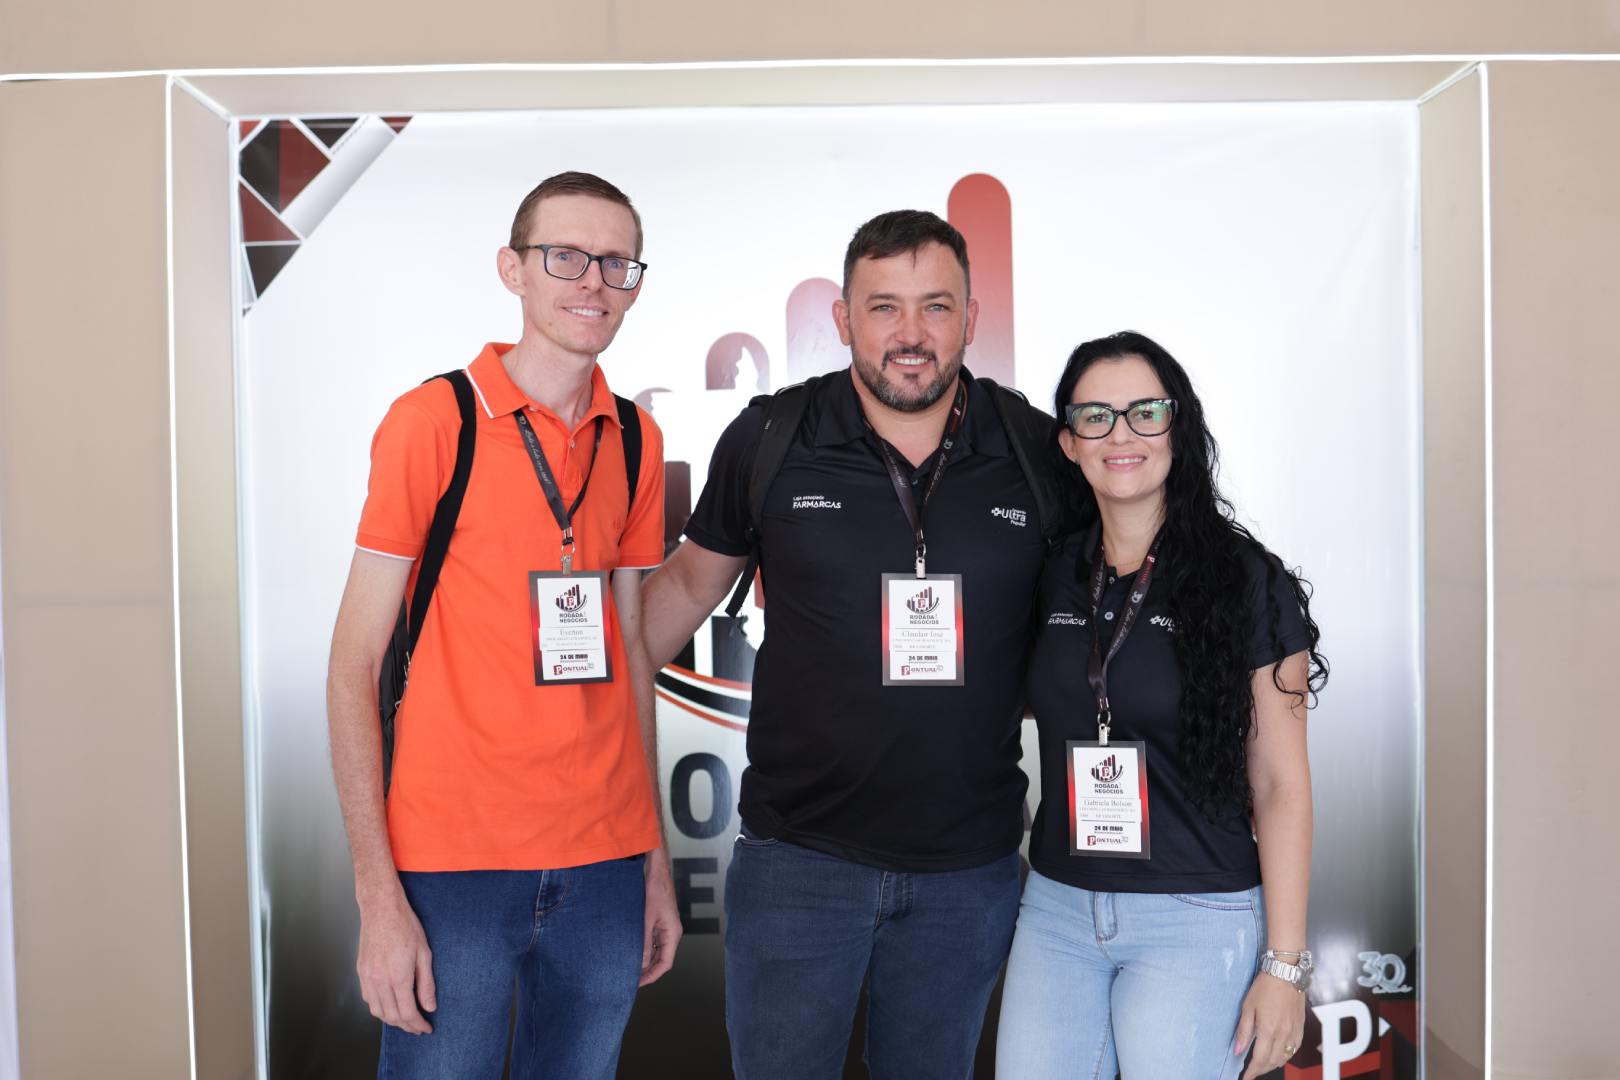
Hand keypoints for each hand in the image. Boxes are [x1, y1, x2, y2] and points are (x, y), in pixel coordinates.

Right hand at [356, 884, 435, 1033]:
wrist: (381, 908)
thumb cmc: (404, 925)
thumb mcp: (424, 953)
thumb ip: (426, 983)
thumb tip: (429, 1006)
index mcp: (397, 976)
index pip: (407, 1013)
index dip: (418, 1024)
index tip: (426, 1027)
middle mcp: (379, 980)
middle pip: (392, 1016)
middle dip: (407, 1025)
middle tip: (418, 1027)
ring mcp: (367, 976)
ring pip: (377, 1011)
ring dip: (392, 1019)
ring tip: (406, 1019)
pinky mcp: (361, 971)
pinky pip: (368, 998)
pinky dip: (379, 1007)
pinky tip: (390, 1004)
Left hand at [640, 848, 682, 985]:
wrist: (656, 869)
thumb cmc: (654, 888)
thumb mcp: (646, 918)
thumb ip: (645, 942)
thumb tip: (642, 963)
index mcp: (673, 932)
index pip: (665, 963)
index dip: (652, 976)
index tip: (638, 983)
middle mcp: (672, 931)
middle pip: (663, 959)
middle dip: (648, 971)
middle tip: (631, 980)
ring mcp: (666, 926)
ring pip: (658, 950)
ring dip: (647, 960)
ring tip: (631, 968)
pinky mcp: (660, 920)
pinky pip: (655, 940)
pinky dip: (646, 949)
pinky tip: (634, 952)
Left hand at [1233, 970, 1305, 1078]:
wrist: (1285, 973)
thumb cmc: (1265, 987)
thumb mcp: (1248, 1007)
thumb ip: (1244, 1031)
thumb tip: (1238, 1050)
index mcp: (1269, 1029)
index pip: (1260, 1059)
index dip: (1252, 1071)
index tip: (1246, 1077)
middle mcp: (1284, 1033)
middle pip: (1273, 1061)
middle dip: (1261, 1070)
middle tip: (1252, 1071)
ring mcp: (1294, 1031)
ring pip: (1286, 1057)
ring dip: (1274, 1064)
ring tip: (1263, 1065)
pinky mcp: (1301, 1026)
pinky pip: (1295, 1048)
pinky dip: (1287, 1056)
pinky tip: (1281, 1055)